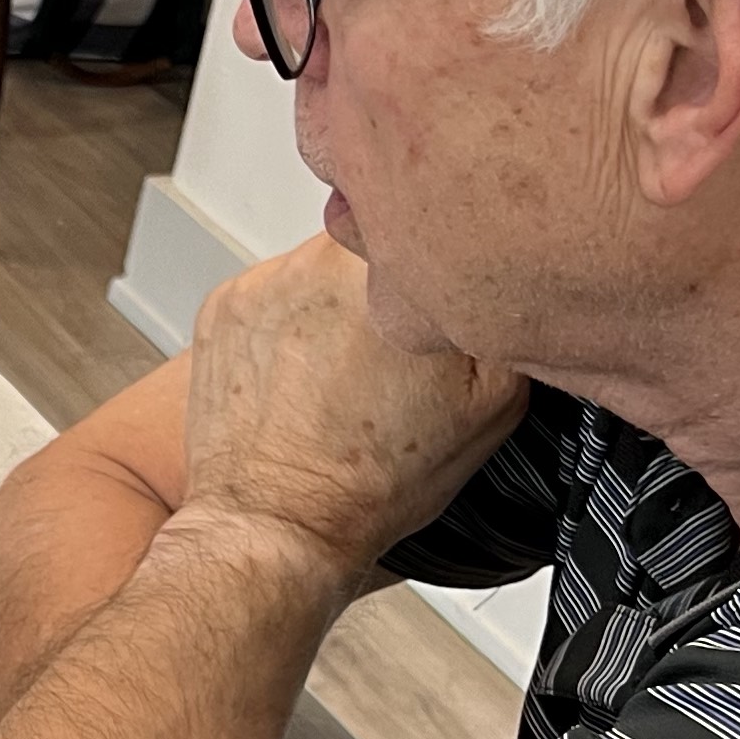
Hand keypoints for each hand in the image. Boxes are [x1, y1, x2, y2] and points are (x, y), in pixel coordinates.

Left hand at [181, 235, 525, 569]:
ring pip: (325, 264)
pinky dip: (292, 326)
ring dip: (340, 302)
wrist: (276, 525)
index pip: (437, 212)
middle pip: (379, 235)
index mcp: (394, 267)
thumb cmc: (373, 479)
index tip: (448, 295)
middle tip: (396, 351)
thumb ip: (510, 314)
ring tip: (348, 370)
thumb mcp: (492, 401)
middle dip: (394, 282)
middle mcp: (323, 257)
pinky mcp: (224, 304)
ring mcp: (266, 279)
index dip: (449, 256)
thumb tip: (515, 266)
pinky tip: (305, 376)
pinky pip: (276, 292)